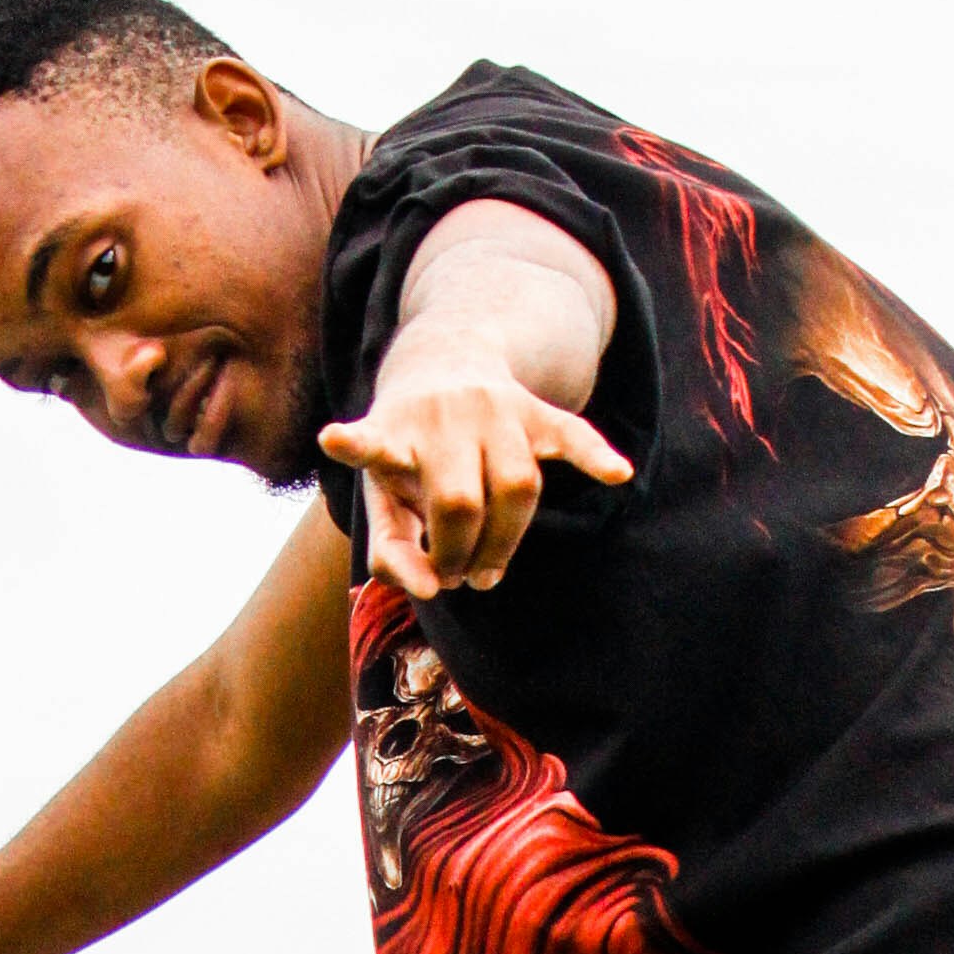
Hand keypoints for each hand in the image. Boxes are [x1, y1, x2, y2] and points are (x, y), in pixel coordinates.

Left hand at [320, 351, 631, 599]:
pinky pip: (571, 433)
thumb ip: (391, 553)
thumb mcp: (383, 499)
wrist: (442, 363)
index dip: (357, 446)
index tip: (335, 438)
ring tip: (486, 569)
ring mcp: (493, 410)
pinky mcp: (532, 410)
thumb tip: (433, 589)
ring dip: (505, 543)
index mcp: (393, 433)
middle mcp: (442, 414)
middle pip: (461, 501)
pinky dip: (595, 455)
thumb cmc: (407, 455)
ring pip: (519, 487)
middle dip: (459, 554)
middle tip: (453, 573)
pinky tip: (618, 473)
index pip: (376, 446)